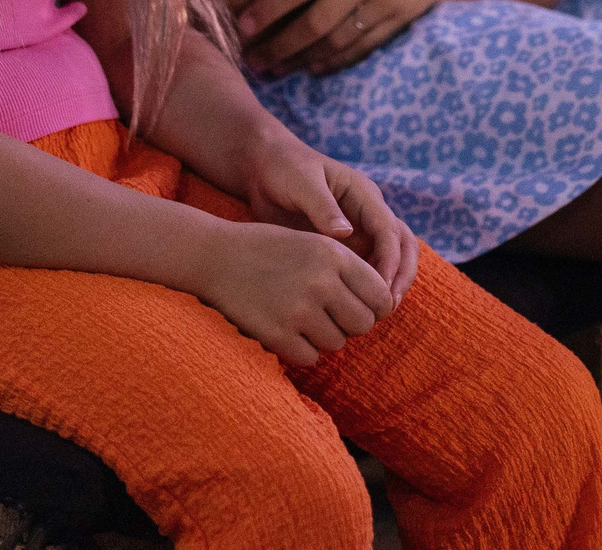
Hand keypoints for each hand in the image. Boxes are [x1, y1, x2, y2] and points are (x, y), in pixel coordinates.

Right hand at [189, 217, 393, 368]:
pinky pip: (310, 357)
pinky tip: (286, 329)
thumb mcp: (313, 243)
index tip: (361, 308)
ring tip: (302, 317)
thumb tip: (385, 306)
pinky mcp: (277, 335)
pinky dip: (302, 349)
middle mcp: (321, 282)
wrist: (216, 256)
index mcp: (333, 254)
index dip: (376, 307)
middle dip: (351, 324)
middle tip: (331, 316)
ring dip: (324, 336)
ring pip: (337, 343)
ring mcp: (299, 310)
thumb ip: (349, 268)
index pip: (381, 296)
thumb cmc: (270, 249)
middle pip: (363, 324)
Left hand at [234, 126, 420, 304]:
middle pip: (403, 245)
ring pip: (391, 259)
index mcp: (363, 194)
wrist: (264, 169)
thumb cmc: (284, 169)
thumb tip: (346, 233)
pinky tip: (356, 306)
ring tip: (378, 312)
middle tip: (387, 306)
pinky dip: (369, 287)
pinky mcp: (345, 246)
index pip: (389, 230)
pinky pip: (366, 268)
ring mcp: (359, 230)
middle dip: (401, 275)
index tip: (380, 288)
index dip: (390, 261)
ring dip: (391, 284)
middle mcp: (368, 213)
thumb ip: (322, 207)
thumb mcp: (301, 182)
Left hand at [241, 0, 518, 74]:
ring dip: (303, 58)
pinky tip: (315, 67)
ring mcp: (390, 0)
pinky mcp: (406, 16)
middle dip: (279, 44)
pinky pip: (366, 45)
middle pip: (315, 21)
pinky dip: (338, 60)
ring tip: (276, 68)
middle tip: (250, 60)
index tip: (240, 24)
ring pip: (339, 40)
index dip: (268, 7)